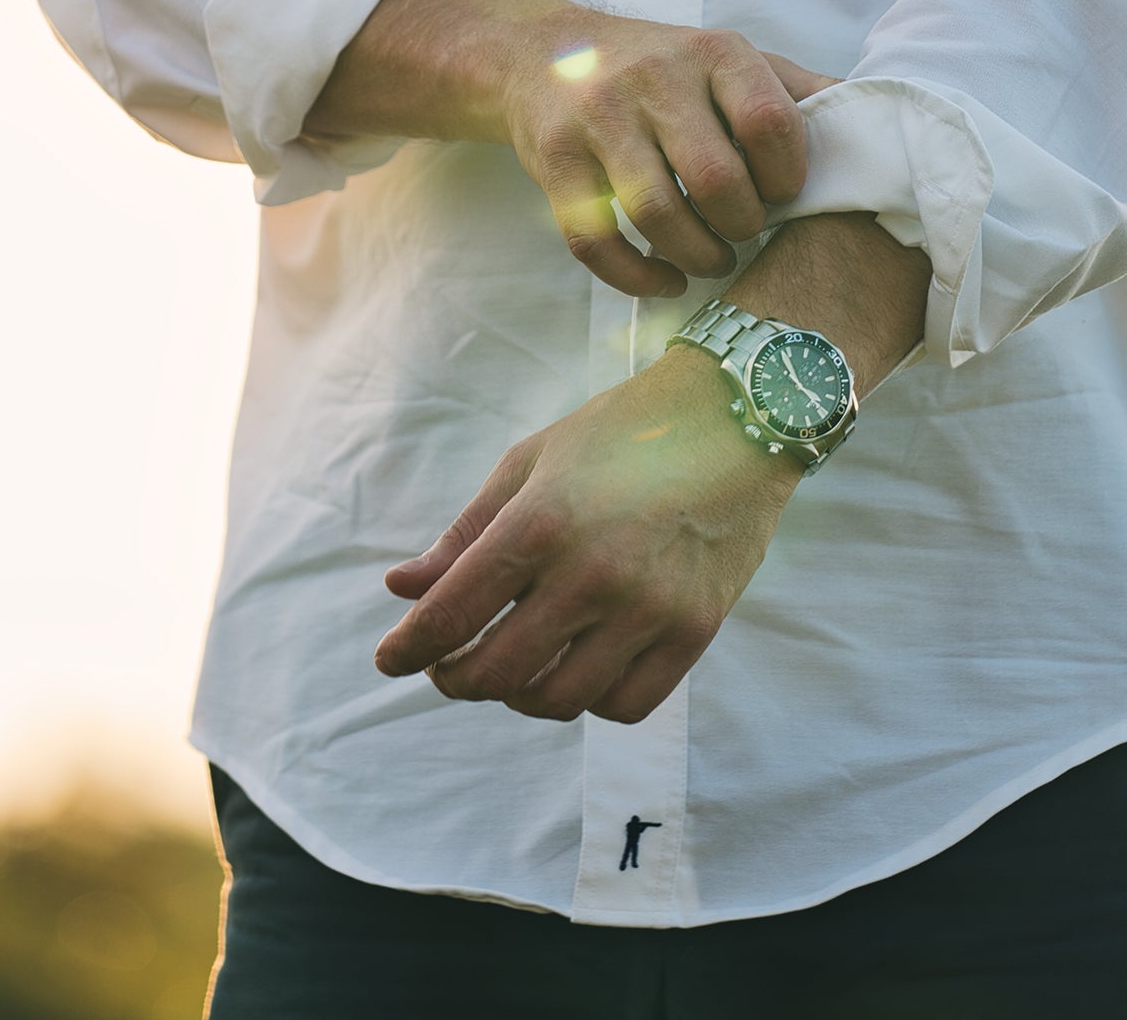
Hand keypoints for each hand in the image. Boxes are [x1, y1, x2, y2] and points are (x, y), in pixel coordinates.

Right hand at [307, 0, 838, 298]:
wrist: (542, 53)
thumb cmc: (662, 67)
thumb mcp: (729, 57)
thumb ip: (796, 90)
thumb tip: (878, 129)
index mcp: (712, 52)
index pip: (771, 122)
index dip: (788, 175)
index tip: (783, 193)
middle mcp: (653, 78)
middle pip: (715, 178)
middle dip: (742, 226)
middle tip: (745, 234)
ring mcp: (597, 119)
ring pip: (655, 214)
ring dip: (696, 256)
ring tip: (710, 259)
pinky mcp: (555, 161)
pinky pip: (595, 240)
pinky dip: (636, 276)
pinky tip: (663, 280)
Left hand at [374, 345, 796, 724]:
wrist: (736, 419)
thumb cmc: (622, 432)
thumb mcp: (531, 463)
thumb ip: (465, 533)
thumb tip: (402, 589)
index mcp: (541, 522)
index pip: (454, 613)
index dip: (410, 647)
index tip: (390, 660)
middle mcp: (593, 574)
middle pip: (498, 671)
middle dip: (456, 678)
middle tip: (447, 666)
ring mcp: (649, 610)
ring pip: (558, 700)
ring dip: (518, 694)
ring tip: (511, 665)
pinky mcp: (694, 632)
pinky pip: (624, 706)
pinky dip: (587, 700)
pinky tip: (575, 669)